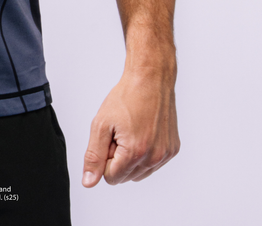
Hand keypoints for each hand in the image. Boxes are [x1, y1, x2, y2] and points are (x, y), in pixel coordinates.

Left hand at [82, 69, 179, 186]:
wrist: (150, 79)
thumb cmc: (126, 97)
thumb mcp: (101, 124)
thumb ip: (94, 156)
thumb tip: (89, 182)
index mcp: (135, 153)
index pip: (111, 177)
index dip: (105, 157)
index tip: (110, 137)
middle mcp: (154, 157)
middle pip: (125, 176)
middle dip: (118, 158)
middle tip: (120, 132)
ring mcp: (165, 154)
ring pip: (139, 173)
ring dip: (131, 157)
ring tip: (131, 131)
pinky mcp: (173, 150)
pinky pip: (153, 164)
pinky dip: (144, 153)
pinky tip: (143, 132)